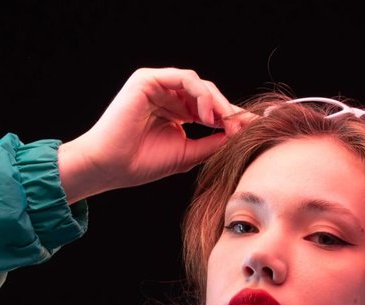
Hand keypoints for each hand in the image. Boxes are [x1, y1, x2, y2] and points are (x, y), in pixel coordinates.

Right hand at [57, 67, 252, 202]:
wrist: (111, 166)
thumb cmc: (142, 164)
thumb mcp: (187, 154)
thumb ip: (212, 142)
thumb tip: (239, 135)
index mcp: (175, 112)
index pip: (208, 109)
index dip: (230, 117)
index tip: (252, 129)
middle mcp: (167, 96)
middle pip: (207, 95)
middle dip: (228, 110)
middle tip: (243, 126)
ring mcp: (157, 85)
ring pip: (199, 85)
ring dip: (217, 102)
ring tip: (224, 123)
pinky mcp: (148, 79)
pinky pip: (184, 78)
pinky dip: (201, 95)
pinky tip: (208, 116)